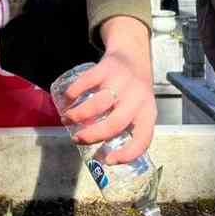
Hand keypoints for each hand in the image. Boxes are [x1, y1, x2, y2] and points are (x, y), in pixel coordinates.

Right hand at [63, 16, 154, 164]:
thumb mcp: (139, 110)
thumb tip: (100, 156)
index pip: (142, 139)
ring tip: (67, 119)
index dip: (126, 154)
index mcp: (147, 113)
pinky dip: (73, 93)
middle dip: (92, 135)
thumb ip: (124, 130)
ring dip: (78, 115)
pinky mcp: (106, 68)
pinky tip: (66, 101)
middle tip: (77, 139)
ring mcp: (122, 82)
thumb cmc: (133, 92)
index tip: (107, 160)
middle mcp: (137, 98)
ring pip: (98, 104)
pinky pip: (86, 83)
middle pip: (115, 124)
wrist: (132, 55)